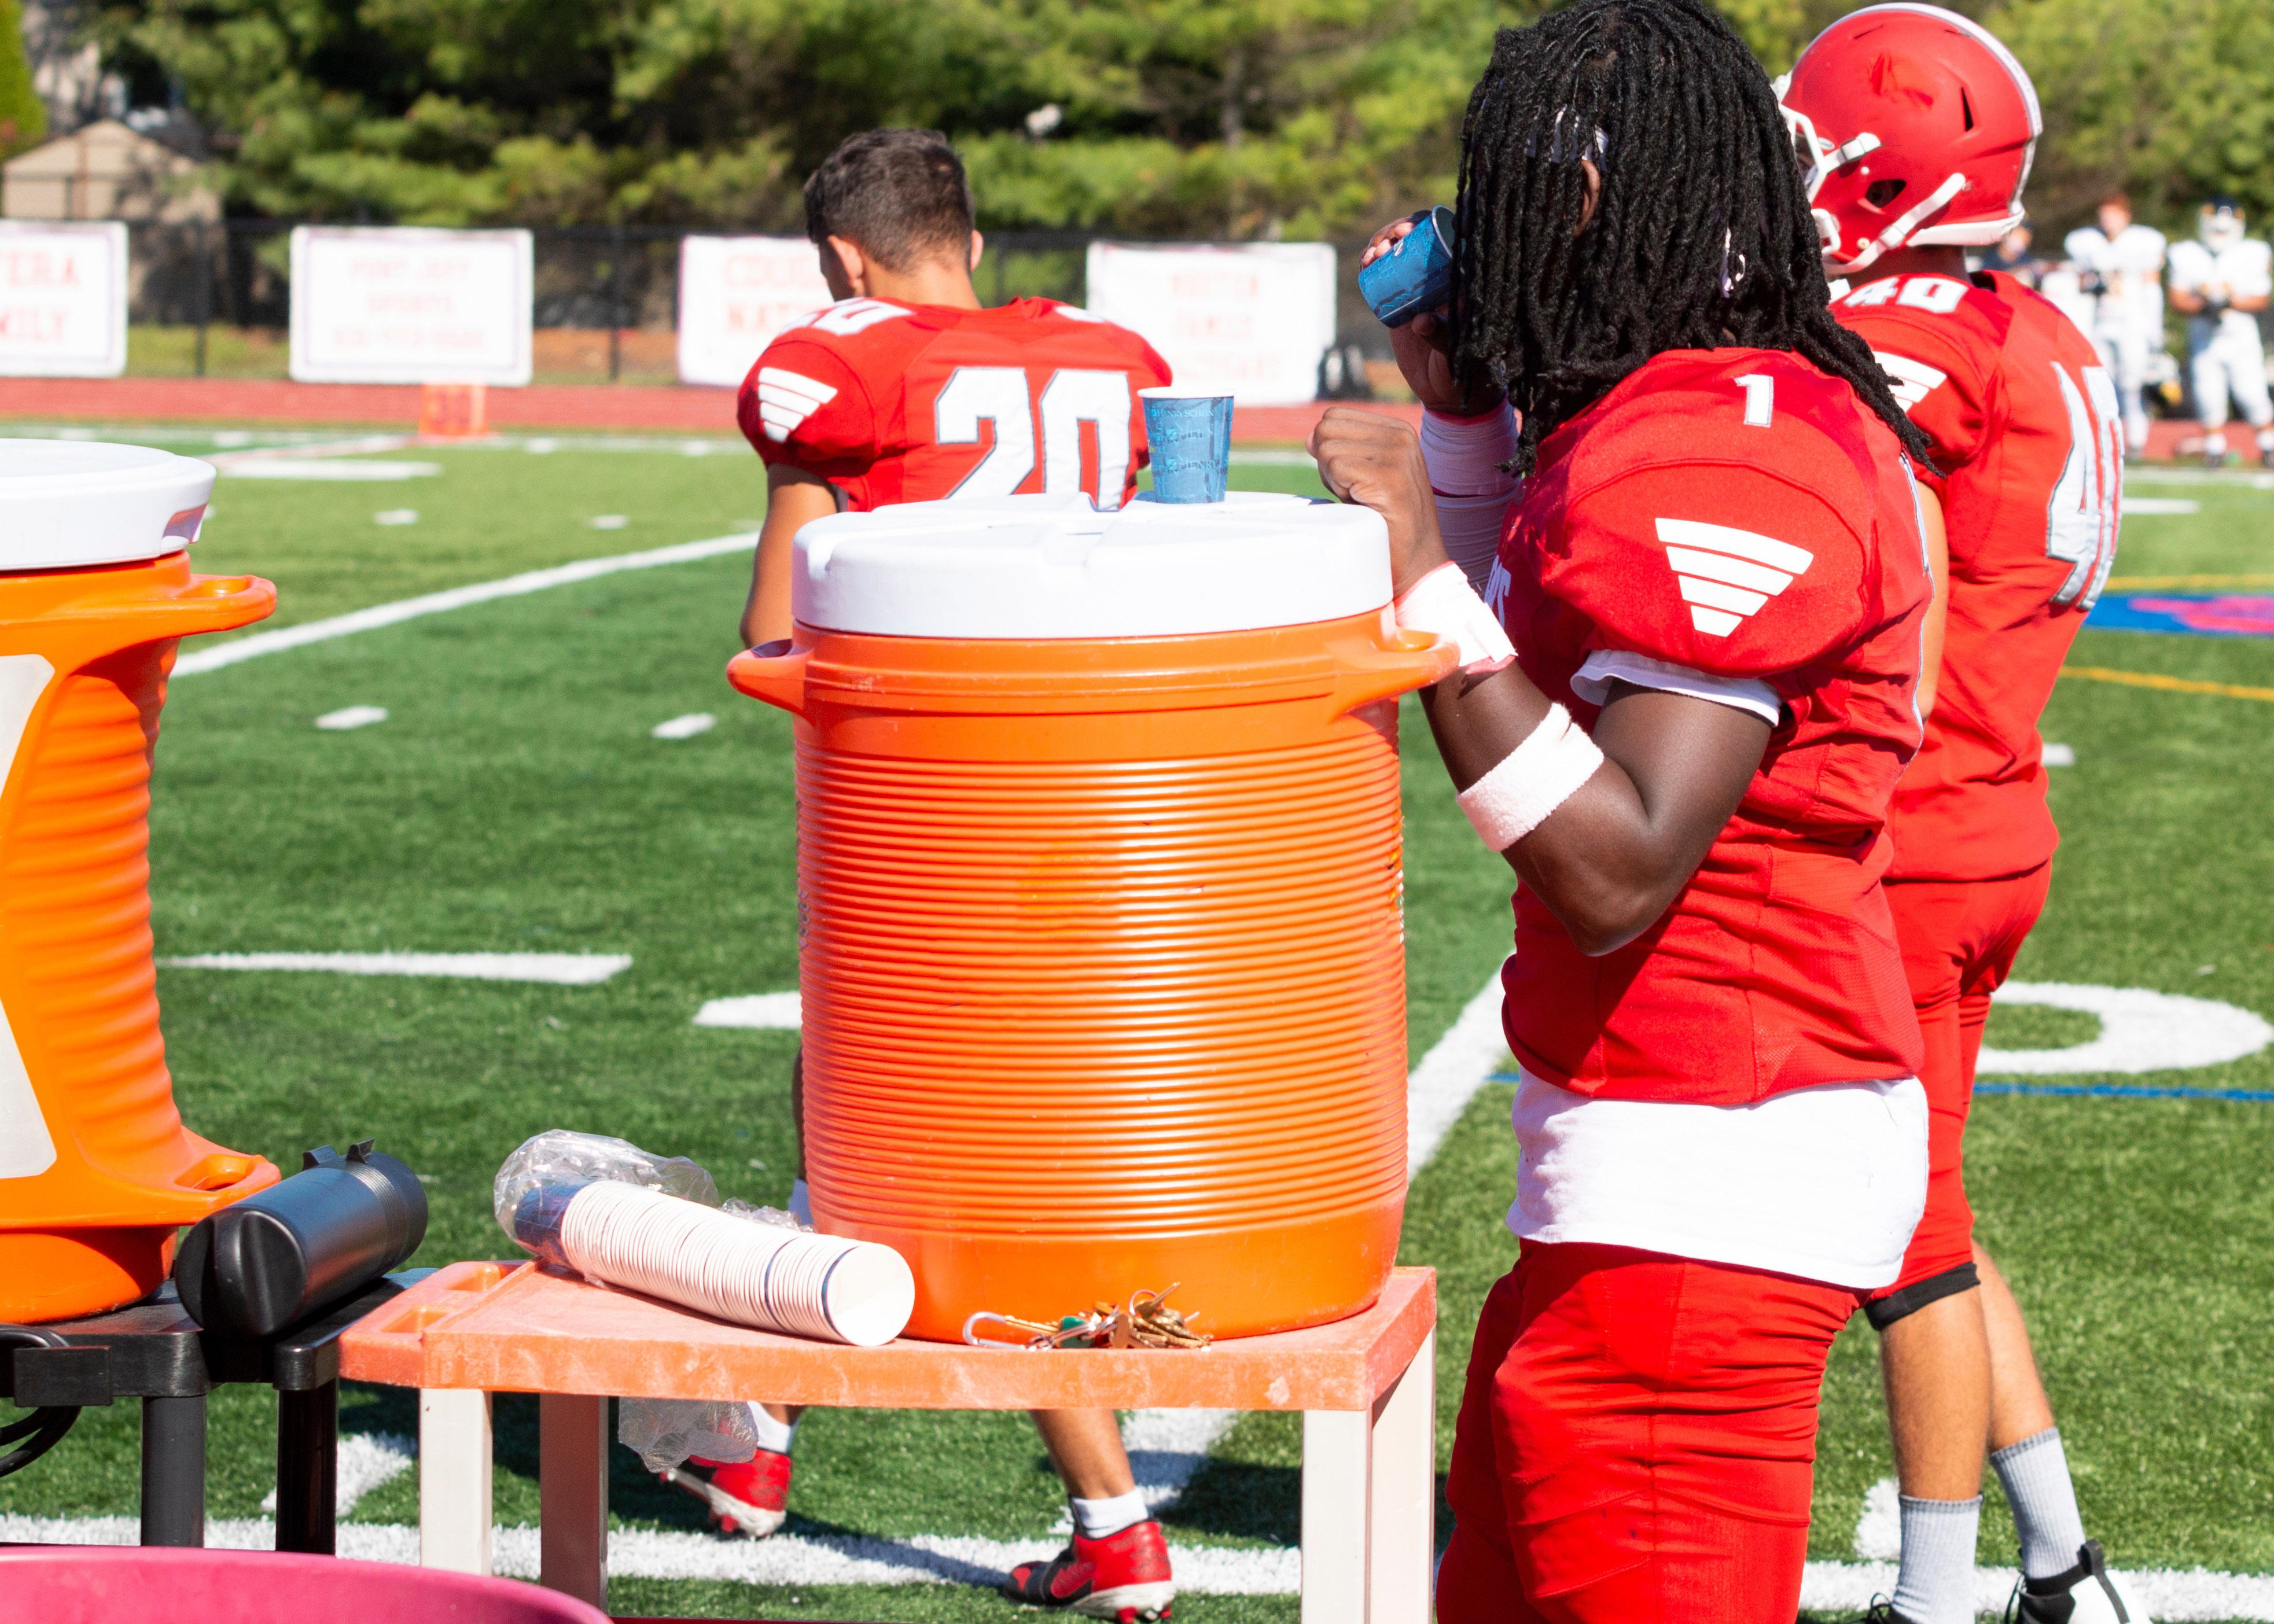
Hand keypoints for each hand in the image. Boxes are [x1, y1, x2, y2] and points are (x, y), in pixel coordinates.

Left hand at [1308, 407, 1449, 593]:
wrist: (1416, 563)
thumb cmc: (1385, 524)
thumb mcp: (1361, 476)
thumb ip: (1339, 451)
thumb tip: (1309, 437)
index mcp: (1396, 430)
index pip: (1333, 417)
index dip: (1330, 450)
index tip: (1354, 479)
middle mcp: (1401, 436)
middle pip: (1326, 428)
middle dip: (1328, 463)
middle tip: (1354, 493)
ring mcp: (1398, 454)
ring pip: (1327, 448)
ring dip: (1334, 480)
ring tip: (1362, 500)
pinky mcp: (1390, 476)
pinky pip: (1336, 467)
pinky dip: (1340, 490)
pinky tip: (1364, 505)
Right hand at [1362, 215, 1503, 415]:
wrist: (1446, 394)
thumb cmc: (1463, 373)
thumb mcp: (1455, 355)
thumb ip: (1444, 337)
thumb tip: (1421, 319)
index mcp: (1462, 282)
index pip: (1446, 239)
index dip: (1425, 226)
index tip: (1407, 231)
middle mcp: (1442, 280)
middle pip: (1418, 240)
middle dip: (1398, 232)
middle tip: (1386, 242)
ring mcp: (1420, 290)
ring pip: (1399, 255)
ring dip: (1382, 245)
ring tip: (1372, 255)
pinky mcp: (1400, 304)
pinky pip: (1384, 277)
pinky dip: (1372, 265)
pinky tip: (1365, 263)